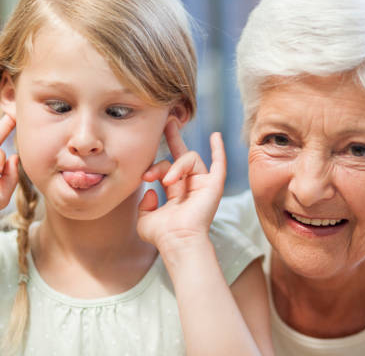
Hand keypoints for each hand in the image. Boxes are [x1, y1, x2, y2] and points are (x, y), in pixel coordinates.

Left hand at [137, 121, 226, 254]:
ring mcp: (203, 184)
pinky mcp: (214, 186)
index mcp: (176, 192)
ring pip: (189, 158)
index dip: (154, 167)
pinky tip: (215, 136)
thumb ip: (145, 204)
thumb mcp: (145, 219)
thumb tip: (151, 191)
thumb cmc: (163, 235)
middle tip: (165, 122)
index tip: (145, 175)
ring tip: (166, 180)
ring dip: (175, 166)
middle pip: (180, 155)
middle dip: (173, 138)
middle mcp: (190, 186)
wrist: (177, 241)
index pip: (166, 168)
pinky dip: (218, 150)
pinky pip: (219, 164)